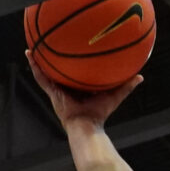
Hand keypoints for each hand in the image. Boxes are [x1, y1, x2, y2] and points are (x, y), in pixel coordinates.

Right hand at [28, 55, 147, 128]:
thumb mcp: (114, 96)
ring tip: (33, 45)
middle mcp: (66, 89)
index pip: (75, 74)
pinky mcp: (52, 93)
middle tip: (51, 44)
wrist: (86, 126)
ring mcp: (57, 91)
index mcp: (79, 90)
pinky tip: (29, 53)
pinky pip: (41, 77)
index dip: (73, 64)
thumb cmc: (100, 115)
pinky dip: (34, 66)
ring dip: (39, 60)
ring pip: (46, 73)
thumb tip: (140, 76)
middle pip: (60, 72)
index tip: (72, 52)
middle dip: (55, 61)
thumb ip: (126, 86)